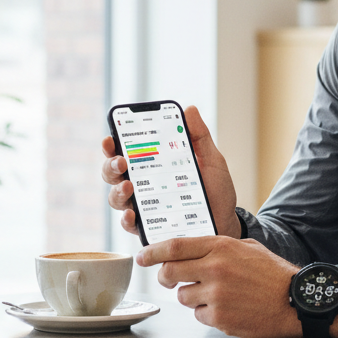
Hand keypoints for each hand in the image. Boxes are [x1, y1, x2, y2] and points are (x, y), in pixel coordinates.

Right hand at [101, 105, 240, 239]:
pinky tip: (133, 214)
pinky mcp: (149, 228)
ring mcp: (143, 207)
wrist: (226, 222)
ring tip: (129, 186)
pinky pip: (130, 224)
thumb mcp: (211, 160)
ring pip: (116, 198)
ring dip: (118, 191)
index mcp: (153, 163)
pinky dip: (127, 219)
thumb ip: (199, 136)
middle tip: (122, 161)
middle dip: (111, 165)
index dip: (112, 144)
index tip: (110, 139)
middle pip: (113, 172)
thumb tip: (189, 109)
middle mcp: (143, 184)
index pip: (126, 150)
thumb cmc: (215, 190)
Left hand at [138, 235, 301, 337]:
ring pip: (183, 297)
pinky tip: (227, 309)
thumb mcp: (247, 248)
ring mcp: (216, 295)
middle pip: (169, 272)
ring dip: (192, 297)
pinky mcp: (220, 318)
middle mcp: (215, 269)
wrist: (295, 301)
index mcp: (221, 247)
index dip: (153, 251)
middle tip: (169, 280)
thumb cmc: (273, 275)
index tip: (142, 256)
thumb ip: (218, 248)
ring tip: (216, 295)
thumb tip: (192, 251)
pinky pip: (199, 315)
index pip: (175, 246)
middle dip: (164, 277)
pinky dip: (207, 313)